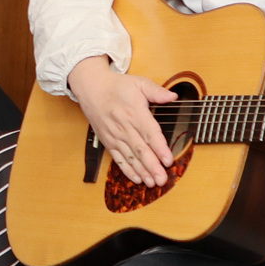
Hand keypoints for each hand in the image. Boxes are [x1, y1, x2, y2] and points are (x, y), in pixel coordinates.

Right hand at [67, 55, 178, 187]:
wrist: (91, 88)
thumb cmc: (116, 86)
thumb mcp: (138, 83)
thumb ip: (156, 91)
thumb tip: (173, 96)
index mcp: (134, 113)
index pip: (149, 133)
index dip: (160, 148)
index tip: (168, 160)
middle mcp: (124, 127)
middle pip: (140, 150)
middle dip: (152, 166)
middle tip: (162, 179)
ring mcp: (115, 136)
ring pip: (130, 157)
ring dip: (142, 171)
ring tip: (152, 182)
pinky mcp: (108, 141)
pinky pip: (118, 158)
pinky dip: (127, 170)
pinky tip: (136, 179)